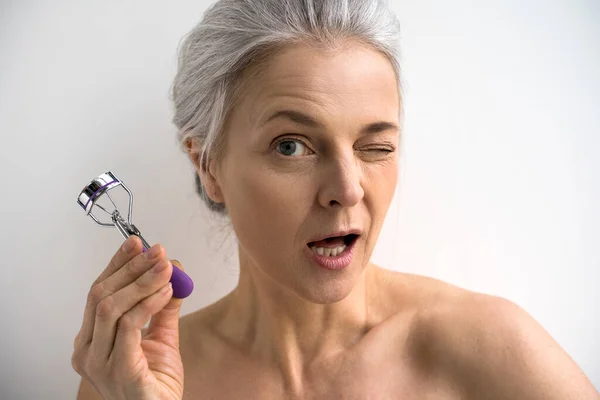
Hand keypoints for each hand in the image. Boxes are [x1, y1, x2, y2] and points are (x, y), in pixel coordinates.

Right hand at [71, 236, 184, 399]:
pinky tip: (167, 291)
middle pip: (102, 295)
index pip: (98, 291)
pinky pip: (129, 326)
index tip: (137, 243)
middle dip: (131, 268)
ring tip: (167, 268)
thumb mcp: (161, 336)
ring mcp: (98, 362)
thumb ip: (163, 305)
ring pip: (112, 307)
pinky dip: (148, 303)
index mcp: (91, 339)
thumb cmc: (155, 382)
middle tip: (157, 251)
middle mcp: (87, 350)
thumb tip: (173, 270)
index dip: (117, 265)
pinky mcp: (118, 369)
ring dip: (142, 282)